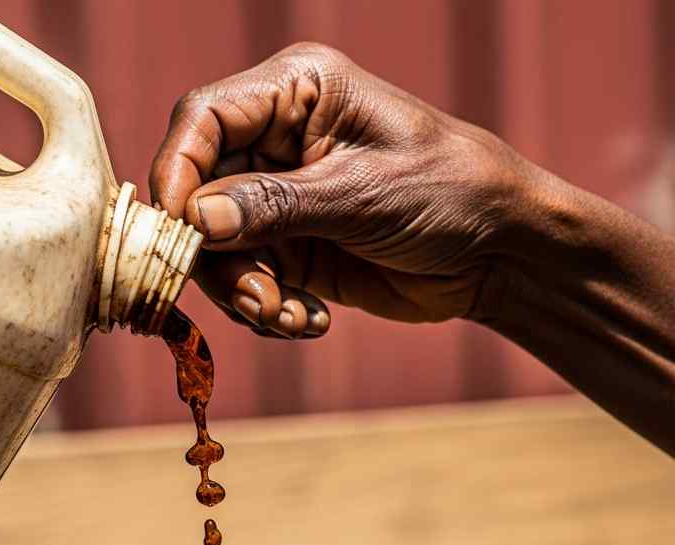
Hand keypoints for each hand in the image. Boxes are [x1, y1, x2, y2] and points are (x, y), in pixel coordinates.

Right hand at [150, 43, 534, 337]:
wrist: (498, 253)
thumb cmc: (449, 192)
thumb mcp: (363, 194)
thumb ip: (276, 205)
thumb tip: (195, 220)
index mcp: (297, 93)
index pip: (203, 119)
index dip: (177, 171)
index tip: (178, 230)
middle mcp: (278, 142)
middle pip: (199, 194)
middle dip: (219, 258)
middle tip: (258, 299)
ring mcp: (282, 201)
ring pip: (219, 250)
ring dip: (245, 294)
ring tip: (288, 316)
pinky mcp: (293, 251)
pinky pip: (250, 284)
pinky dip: (268, 310)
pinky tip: (309, 321)